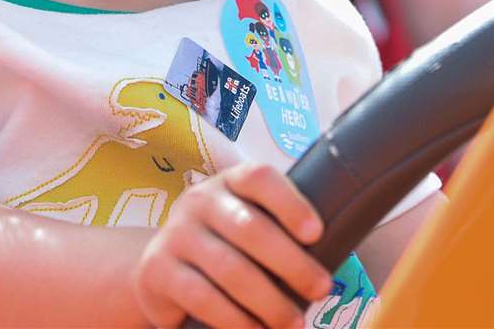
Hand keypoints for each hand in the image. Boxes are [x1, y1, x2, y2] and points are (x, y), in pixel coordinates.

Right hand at [133, 161, 330, 328]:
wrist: (162, 271)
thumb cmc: (225, 248)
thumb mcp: (248, 226)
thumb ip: (279, 230)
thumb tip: (335, 252)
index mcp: (228, 183)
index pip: (259, 178)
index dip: (290, 203)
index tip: (318, 233)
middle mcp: (198, 201)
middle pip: (251, 227)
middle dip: (293, 264)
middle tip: (320, 290)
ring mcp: (175, 235)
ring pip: (231, 269)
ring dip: (270, 302)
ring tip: (294, 323)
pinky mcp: (157, 271)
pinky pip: (204, 298)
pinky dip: (237, 321)